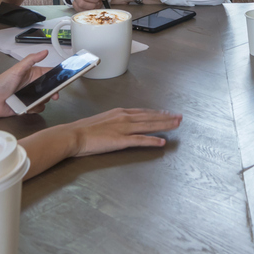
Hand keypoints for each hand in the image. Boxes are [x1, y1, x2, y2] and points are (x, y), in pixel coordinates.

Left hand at [0, 51, 55, 116]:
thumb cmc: (1, 83)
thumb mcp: (17, 69)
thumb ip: (31, 60)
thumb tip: (44, 51)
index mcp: (33, 74)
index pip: (49, 74)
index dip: (57, 78)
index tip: (62, 82)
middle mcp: (33, 85)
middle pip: (50, 88)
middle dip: (52, 93)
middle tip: (53, 96)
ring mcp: (31, 96)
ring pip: (45, 100)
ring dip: (42, 101)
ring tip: (32, 101)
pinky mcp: (28, 107)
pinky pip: (38, 108)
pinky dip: (35, 109)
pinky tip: (27, 107)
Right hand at [61, 108, 183, 156]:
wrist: (74, 135)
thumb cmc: (83, 130)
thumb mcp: (102, 121)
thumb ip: (114, 122)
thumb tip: (120, 125)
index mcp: (119, 113)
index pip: (143, 112)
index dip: (157, 113)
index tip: (167, 113)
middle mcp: (124, 117)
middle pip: (150, 117)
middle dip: (166, 117)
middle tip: (179, 117)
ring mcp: (124, 128)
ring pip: (149, 125)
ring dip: (164, 125)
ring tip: (177, 125)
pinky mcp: (121, 140)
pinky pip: (140, 140)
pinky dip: (152, 141)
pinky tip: (162, 142)